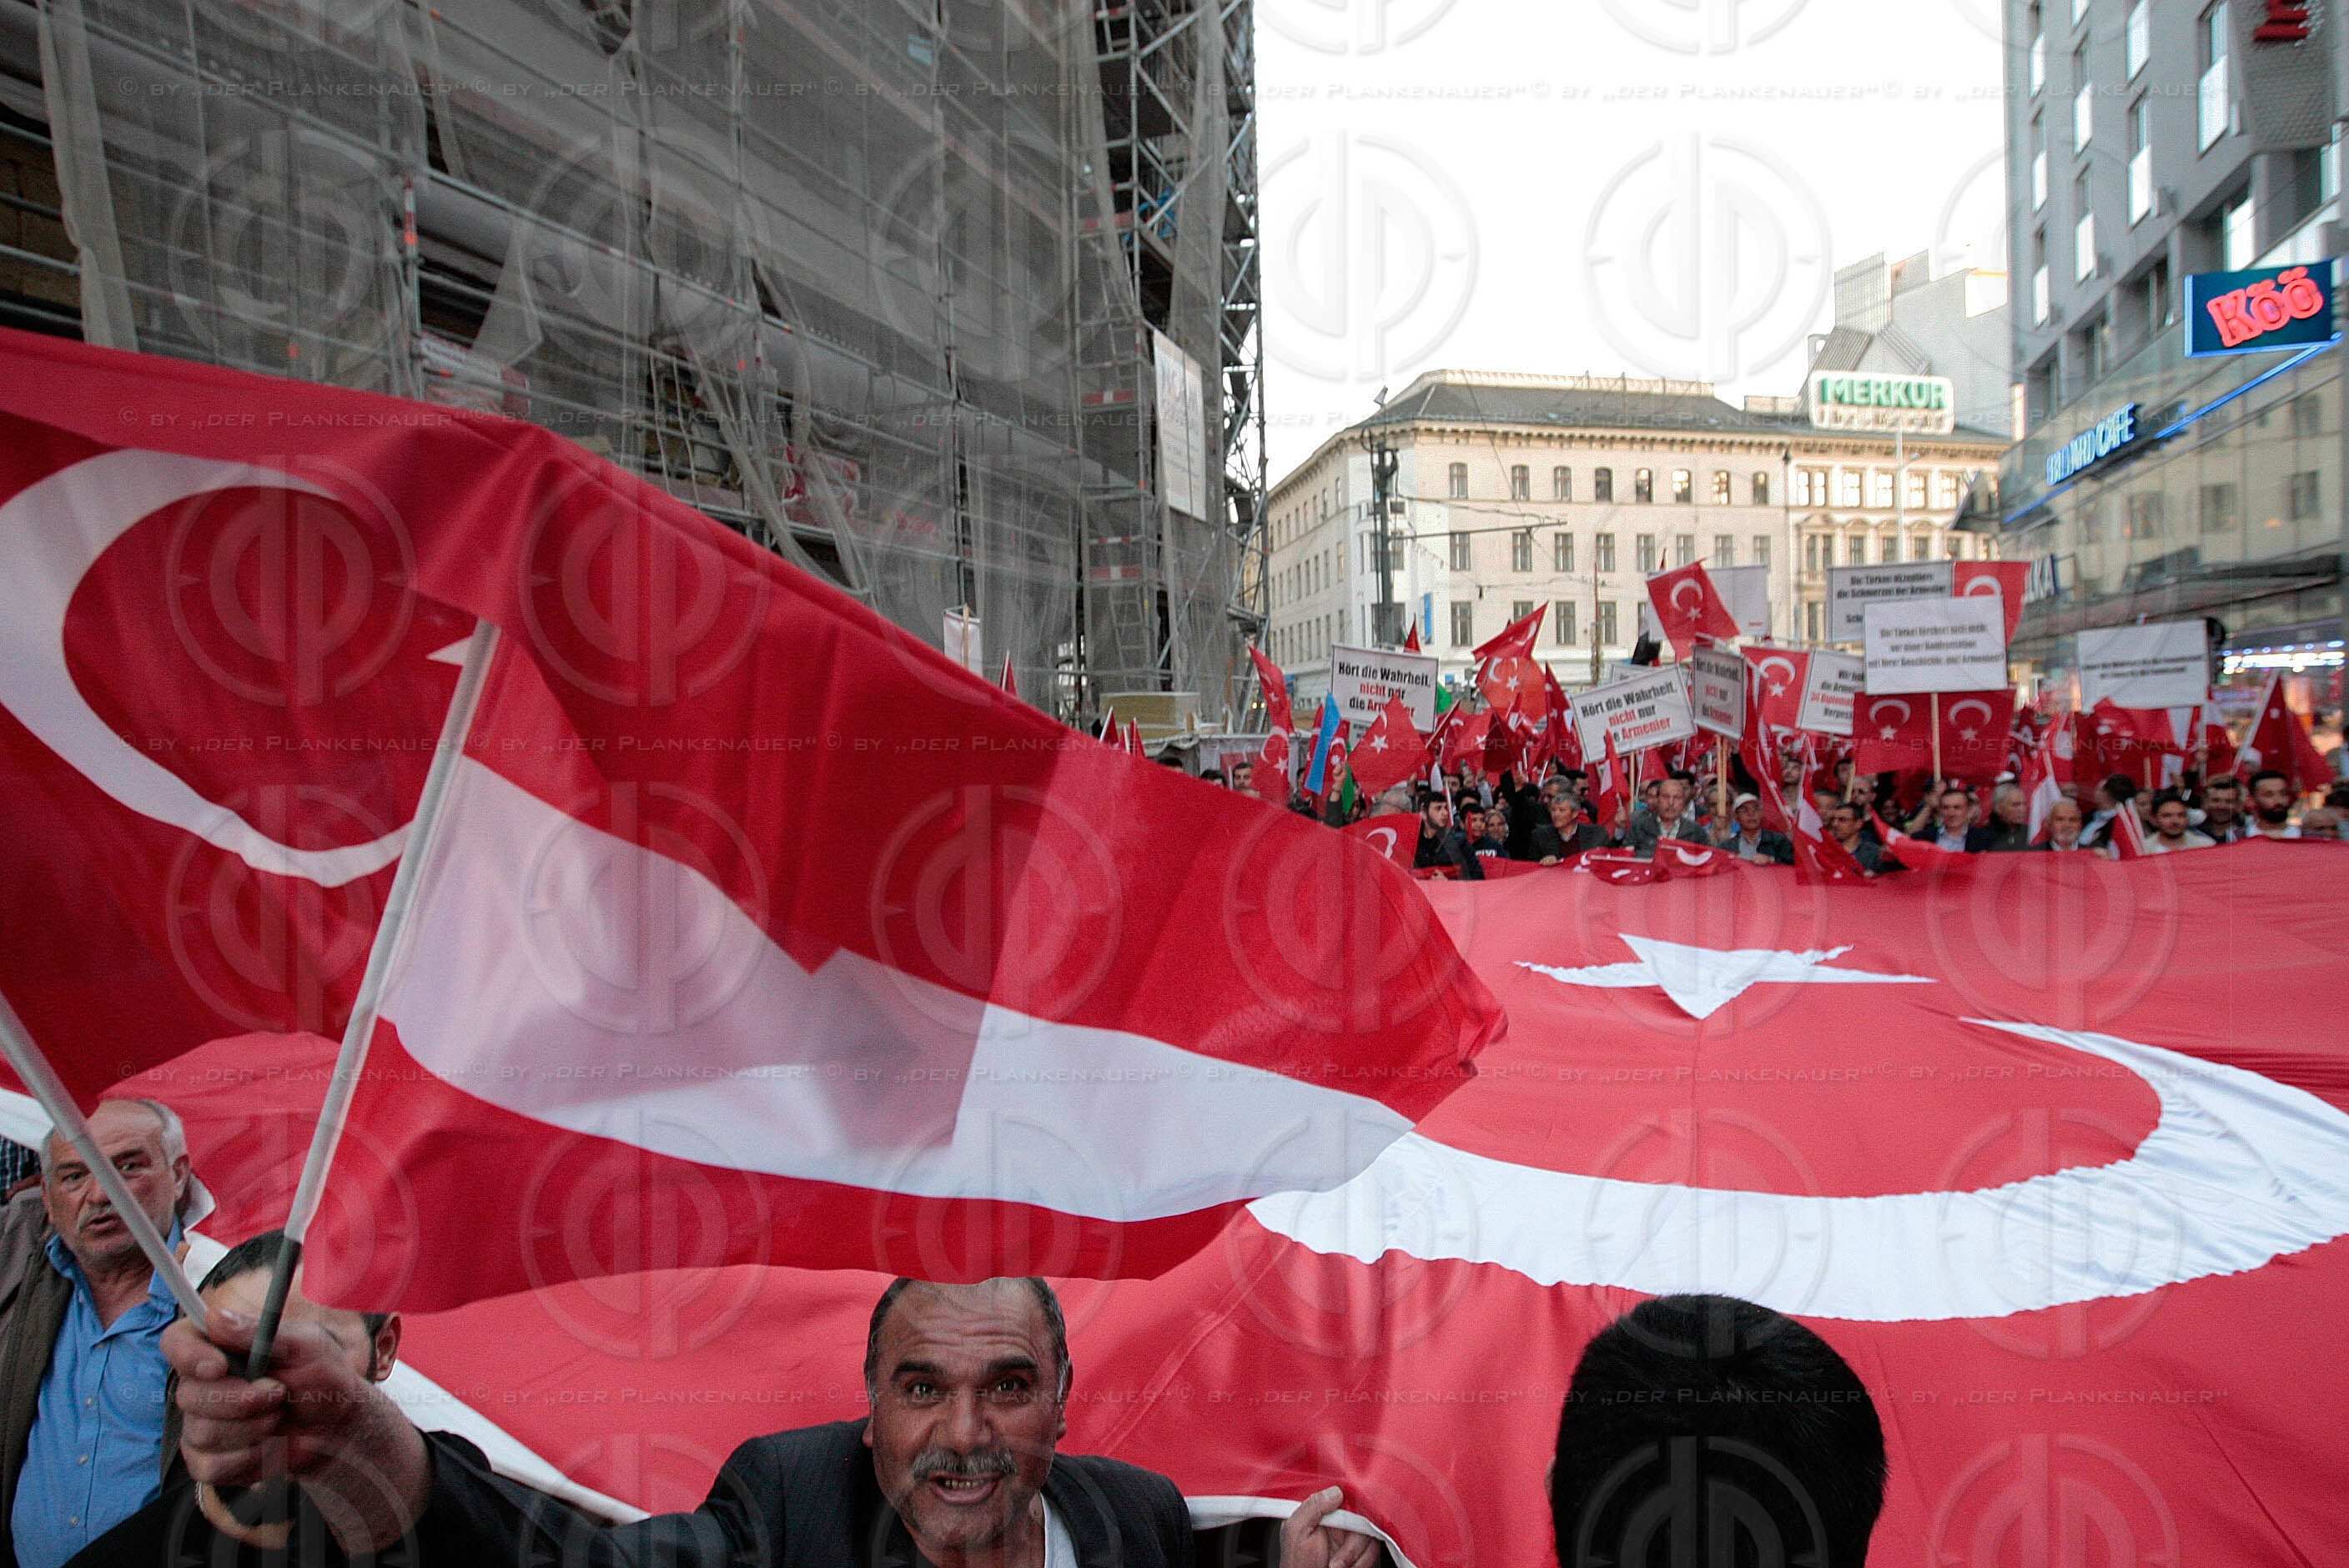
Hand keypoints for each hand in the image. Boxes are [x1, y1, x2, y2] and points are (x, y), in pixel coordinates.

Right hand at [166, 1311, 429, 1552]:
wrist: (335, 1425)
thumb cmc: (320, 1375)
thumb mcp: (304, 1345)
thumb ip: (260, 1333)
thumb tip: (215, 1318)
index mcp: (217, 1346)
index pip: (176, 1341)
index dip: (188, 1355)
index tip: (219, 1367)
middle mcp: (200, 1384)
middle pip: (188, 1395)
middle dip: (240, 1400)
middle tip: (278, 1393)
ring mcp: (199, 1424)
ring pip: (203, 1433)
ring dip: (253, 1427)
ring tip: (280, 1415)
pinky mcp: (207, 1460)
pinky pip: (212, 1466)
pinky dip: (249, 1457)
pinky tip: (269, 1445)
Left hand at [1279, 1487, 1379, 1567]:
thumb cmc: (1298, 1565)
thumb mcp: (1297, 1531)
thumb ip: (1312, 1507)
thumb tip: (1336, 1491)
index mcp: (1322, 1512)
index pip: (1345, 1498)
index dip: (1352, 1507)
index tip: (1351, 1521)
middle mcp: (1338, 1523)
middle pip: (1362, 1519)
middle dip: (1352, 1543)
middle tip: (1337, 1560)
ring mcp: (1351, 1538)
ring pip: (1370, 1537)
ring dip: (1356, 1556)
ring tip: (1336, 1566)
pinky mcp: (1361, 1552)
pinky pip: (1374, 1551)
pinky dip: (1363, 1563)